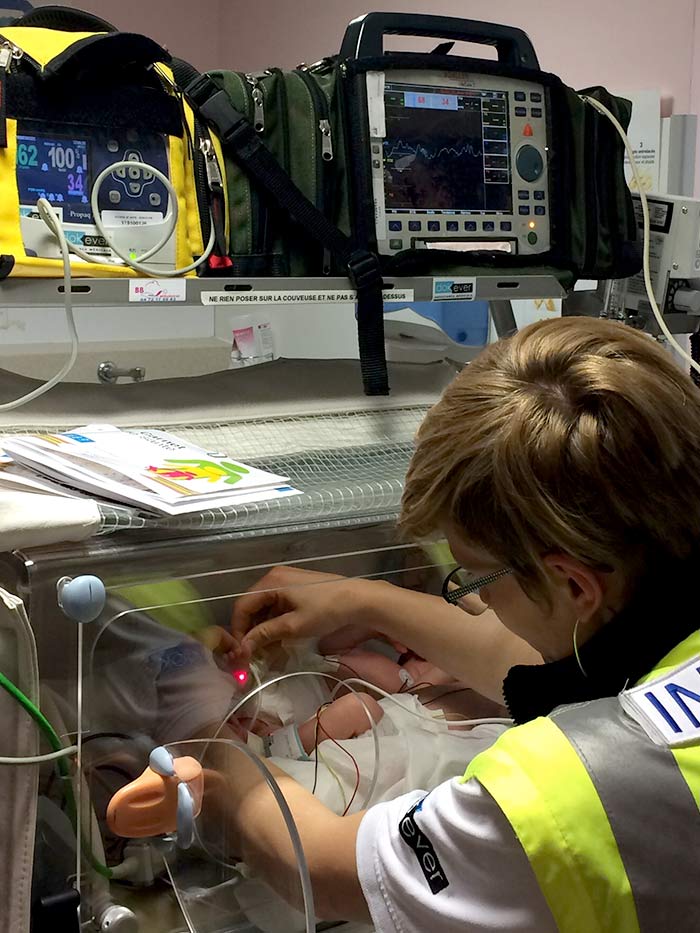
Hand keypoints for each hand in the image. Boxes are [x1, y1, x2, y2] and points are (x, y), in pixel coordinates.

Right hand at [230, 566, 369, 660]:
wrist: (359, 600)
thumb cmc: (326, 610)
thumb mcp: (293, 626)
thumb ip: (265, 634)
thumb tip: (243, 647)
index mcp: (271, 582)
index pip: (242, 606)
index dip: (239, 630)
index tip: (241, 651)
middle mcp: (275, 577)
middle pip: (253, 606)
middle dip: (251, 630)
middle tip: (253, 653)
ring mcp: (287, 581)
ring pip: (265, 607)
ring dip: (263, 628)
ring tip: (267, 649)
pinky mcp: (297, 588)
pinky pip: (277, 605)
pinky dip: (275, 621)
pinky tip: (279, 638)